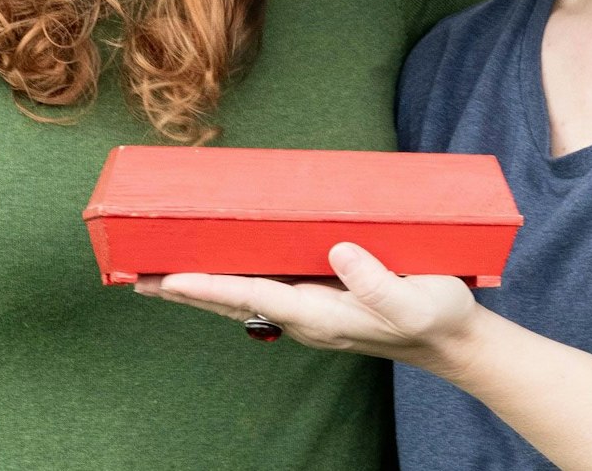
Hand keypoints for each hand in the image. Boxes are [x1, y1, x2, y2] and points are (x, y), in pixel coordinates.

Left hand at [135, 242, 481, 368]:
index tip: (171, 279)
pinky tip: (224, 262)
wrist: (454, 339)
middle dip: (187, 290)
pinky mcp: (322, 296)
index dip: (210, 287)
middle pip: (234, 301)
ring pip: (245, 295)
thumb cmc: (436, 317)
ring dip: (203, 286)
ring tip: (162, 272)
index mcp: (322, 315)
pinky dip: (235, 277)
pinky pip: (267, 286)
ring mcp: (311, 308)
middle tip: (138, 278)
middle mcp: (307, 315)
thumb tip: (336, 252)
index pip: (254, 298)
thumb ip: (377, 282)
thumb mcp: (414, 302)